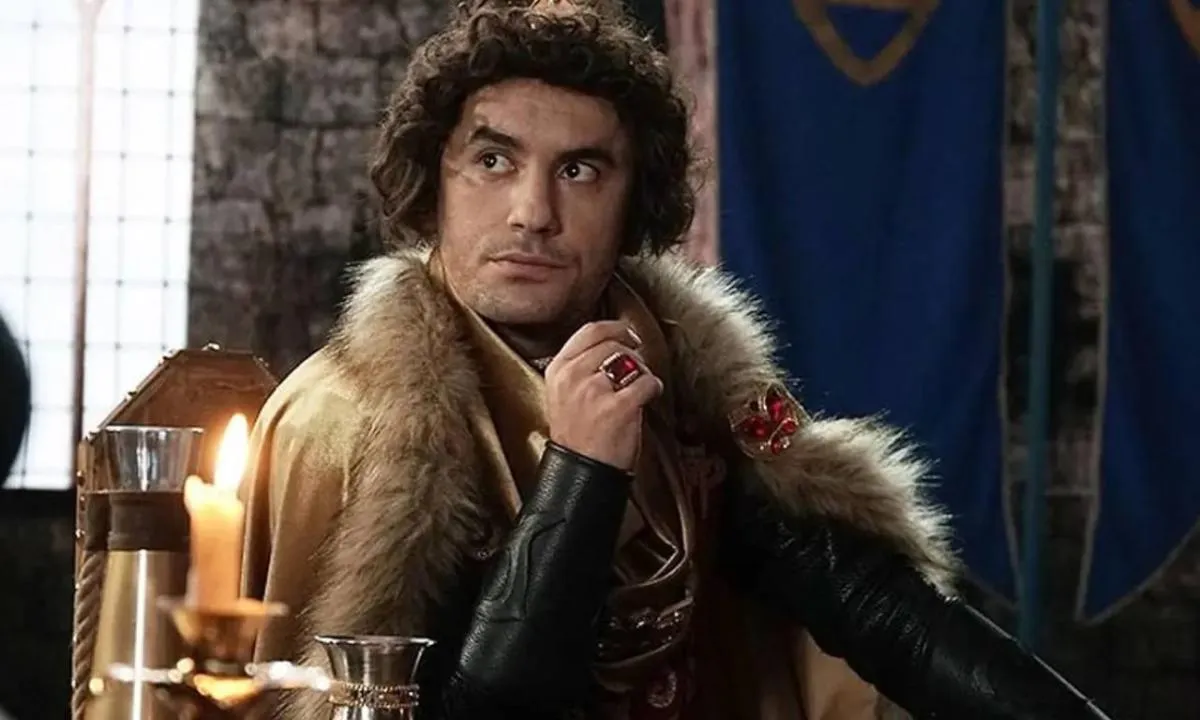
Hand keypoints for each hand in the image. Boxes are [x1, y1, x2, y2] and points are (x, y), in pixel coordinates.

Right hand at [544, 321, 663, 471]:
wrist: (582, 473)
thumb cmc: (577, 437)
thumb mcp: (563, 394)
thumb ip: (579, 367)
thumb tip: (611, 341)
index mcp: (558, 370)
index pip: (589, 331)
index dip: (615, 327)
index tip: (628, 333)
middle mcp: (573, 376)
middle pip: (613, 343)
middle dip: (632, 353)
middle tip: (638, 366)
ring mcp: (595, 391)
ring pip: (632, 361)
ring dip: (643, 371)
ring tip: (640, 387)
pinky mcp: (619, 406)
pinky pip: (647, 382)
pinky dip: (653, 388)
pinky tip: (648, 398)